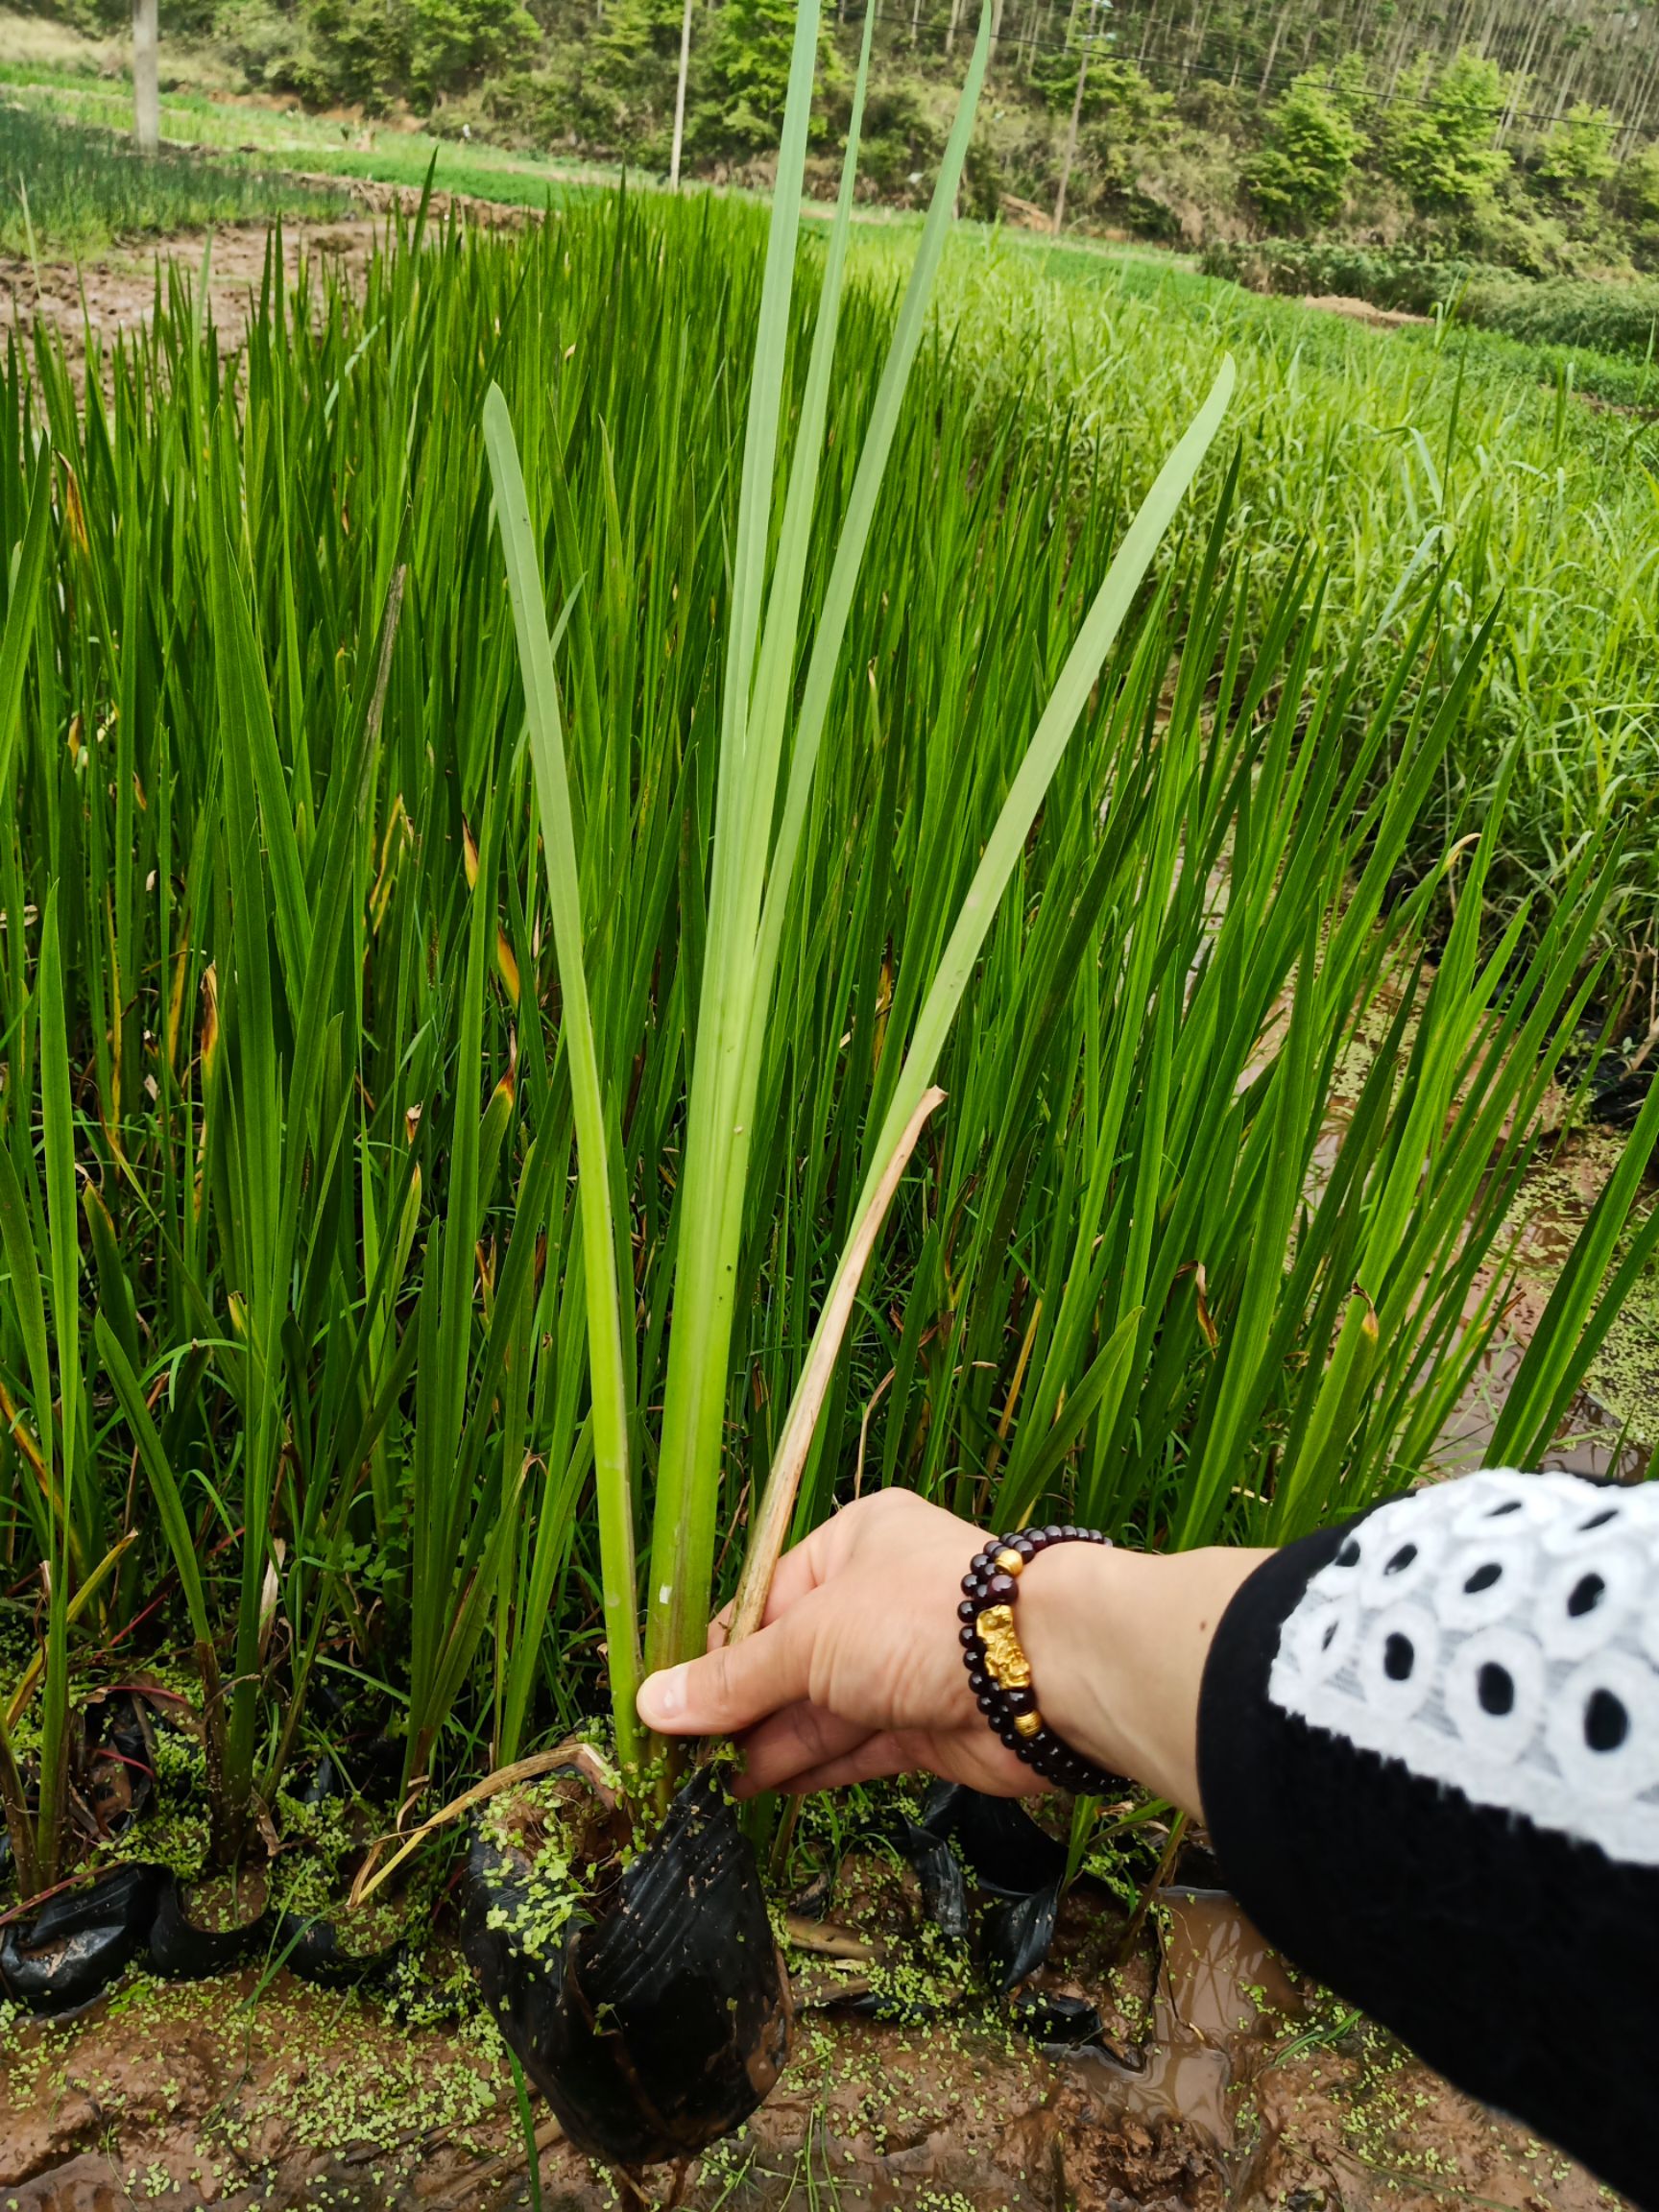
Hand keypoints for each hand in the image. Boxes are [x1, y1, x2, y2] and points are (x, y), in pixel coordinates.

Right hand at [634, 1490, 1268, 1813]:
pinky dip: (808, 1769)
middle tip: (677, 1759)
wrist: (1045, 1671)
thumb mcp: (812, 1640)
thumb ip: (736, 1679)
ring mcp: (903, 1666)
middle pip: (790, 1658)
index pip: (764, 1599)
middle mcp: (876, 1599)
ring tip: (703, 1787)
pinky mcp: (925, 1727)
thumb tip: (651, 1704)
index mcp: (851, 1544)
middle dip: (739, 1707)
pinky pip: (853, 1748)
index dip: (719, 1653)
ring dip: (767, 1746)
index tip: (670, 1705)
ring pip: (819, 1709)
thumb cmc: (923, 1618)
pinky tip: (758, 1792)